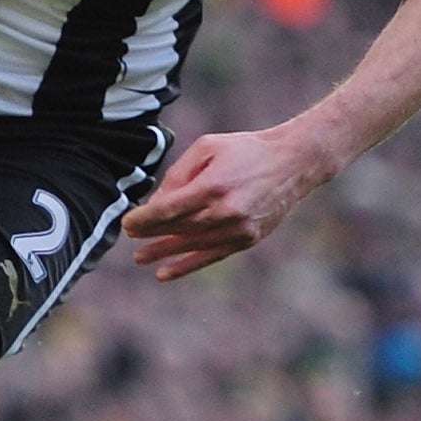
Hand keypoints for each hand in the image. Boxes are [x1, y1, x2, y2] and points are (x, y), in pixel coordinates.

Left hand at [121, 125, 333, 280]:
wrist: (293, 162)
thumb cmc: (246, 150)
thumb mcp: (207, 148)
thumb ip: (179, 173)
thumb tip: (157, 201)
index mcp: (213, 186)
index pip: (168, 209)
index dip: (144, 219)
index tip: (127, 223)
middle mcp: (226, 211)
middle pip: (177, 228)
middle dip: (150, 233)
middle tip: (130, 236)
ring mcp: (238, 229)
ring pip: (191, 245)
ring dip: (163, 253)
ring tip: (140, 258)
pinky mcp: (247, 239)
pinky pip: (211, 256)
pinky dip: (187, 265)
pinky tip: (165, 273)